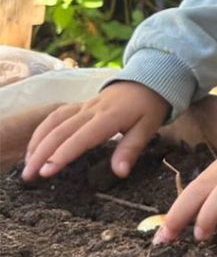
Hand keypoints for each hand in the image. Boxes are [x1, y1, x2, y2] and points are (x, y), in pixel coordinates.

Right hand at [22, 82, 169, 180]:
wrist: (150, 80)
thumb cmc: (150, 107)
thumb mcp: (148, 128)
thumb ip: (131, 149)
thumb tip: (120, 173)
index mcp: (109, 117)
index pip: (81, 137)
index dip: (62, 154)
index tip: (46, 172)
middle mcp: (92, 110)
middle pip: (61, 131)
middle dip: (42, 153)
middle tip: (28, 176)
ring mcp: (84, 106)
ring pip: (54, 122)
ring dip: (38, 142)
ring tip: (27, 164)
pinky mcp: (80, 105)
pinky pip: (56, 116)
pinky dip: (42, 130)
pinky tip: (35, 145)